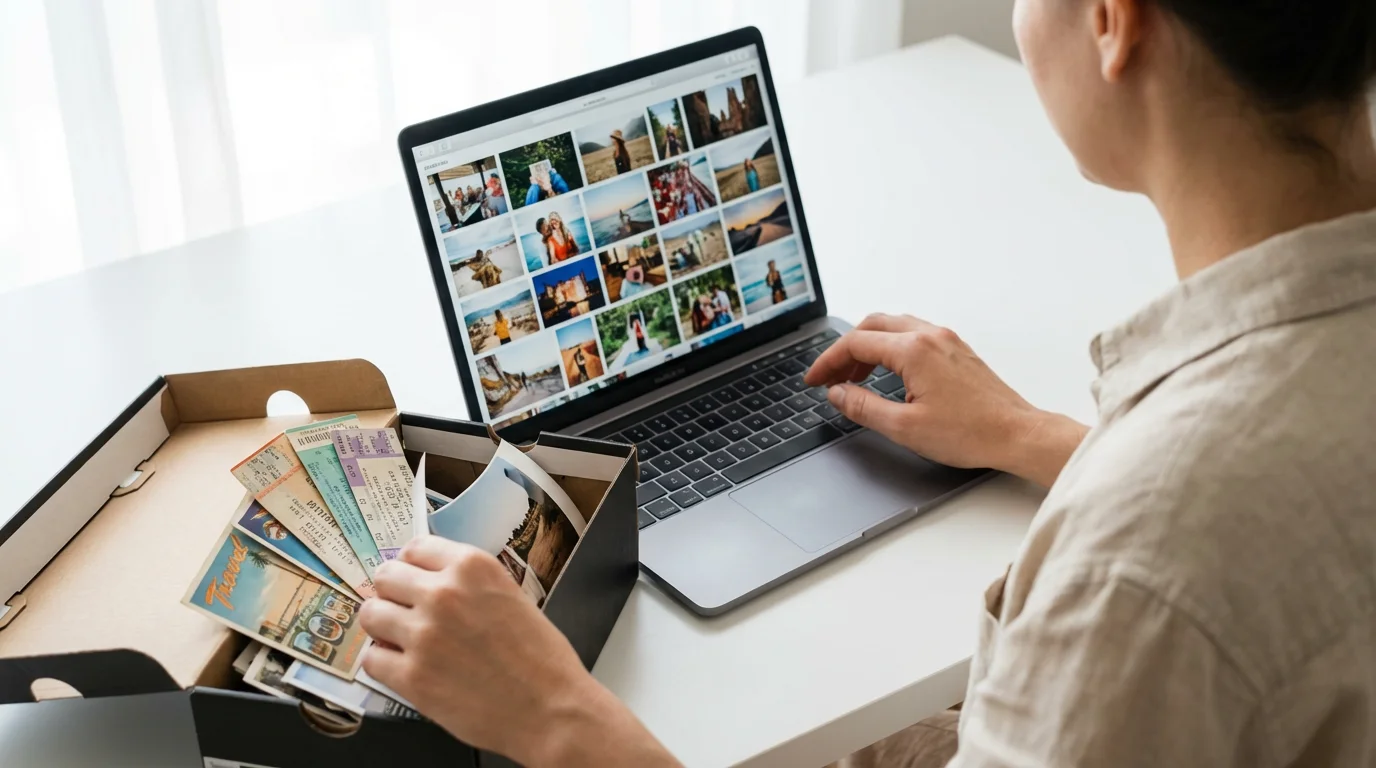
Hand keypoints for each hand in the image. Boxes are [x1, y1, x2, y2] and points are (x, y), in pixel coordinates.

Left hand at [359, 537, 677, 767]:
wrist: (552, 709)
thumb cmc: (541, 659)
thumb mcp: (511, 596)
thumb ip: (469, 584)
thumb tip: (431, 583)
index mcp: (472, 567)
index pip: (414, 548)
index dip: (410, 567)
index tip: (410, 579)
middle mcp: (444, 593)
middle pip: (386, 578)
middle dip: (391, 594)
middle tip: (402, 611)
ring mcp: (424, 635)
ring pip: (371, 615)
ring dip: (382, 627)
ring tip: (400, 640)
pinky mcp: (413, 677)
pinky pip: (372, 659)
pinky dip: (383, 663)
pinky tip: (403, 667)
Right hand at [804, 314, 1087, 487]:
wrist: (1017, 434)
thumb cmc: (970, 432)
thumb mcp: (904, 428)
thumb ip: (863, 407)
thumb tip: (837, 394)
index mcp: (913, 351)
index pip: (856, 343)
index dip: (828, 361)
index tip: (814, 379)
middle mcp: (930, 336)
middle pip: (871, 326)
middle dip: (844, 350)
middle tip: (830, 376)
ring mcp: (946, 340)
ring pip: (893, 326)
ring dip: (868, 346)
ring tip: (855, 376)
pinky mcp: (956, 349)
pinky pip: (913, 334)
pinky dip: (890, 347)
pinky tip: (887, 371)